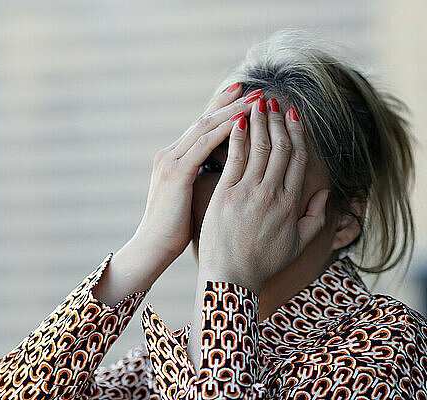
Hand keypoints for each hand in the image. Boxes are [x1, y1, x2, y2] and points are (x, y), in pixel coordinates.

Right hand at [133, 83, 256, 268]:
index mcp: (173, 159)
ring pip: (206, 127)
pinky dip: (224, 131)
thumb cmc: (174, 229)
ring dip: (233, 112)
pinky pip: (204, 145)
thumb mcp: (189, 197)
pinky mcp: (175, 173)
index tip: (246, 98)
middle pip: (205, 120)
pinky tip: (244, 123)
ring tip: (257, 101)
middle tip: (257, 91)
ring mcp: (170, 162)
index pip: (202, 128)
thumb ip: (201, 179)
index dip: (223, 110)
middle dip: (231, 104)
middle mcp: (169, 154)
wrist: (152, 247)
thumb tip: (226, 173)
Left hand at [197, 98, 330, 293]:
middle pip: (280, 148)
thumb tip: (324, 194)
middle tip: (273, 100)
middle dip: (278, 121)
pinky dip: (237, 138)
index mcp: (291, 204)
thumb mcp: (298, 244)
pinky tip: (237, 121)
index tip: (294, 115)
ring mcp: (248, 193)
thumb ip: (316, 219)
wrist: (230, 277)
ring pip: (259, 148)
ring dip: (259, 122)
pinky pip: (234, 159)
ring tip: (257, 102)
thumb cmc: (263, 262)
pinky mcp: (225, 194)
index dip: (297, 134)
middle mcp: (272, 194)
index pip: (298, 159)